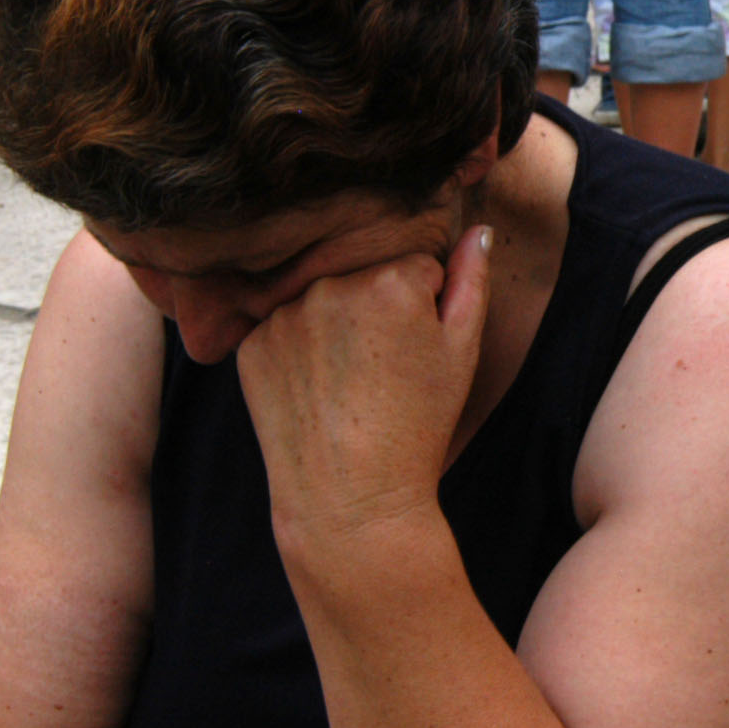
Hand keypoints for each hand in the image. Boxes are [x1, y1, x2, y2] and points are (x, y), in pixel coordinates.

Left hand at [237, 227, 493, 537]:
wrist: (350, 498)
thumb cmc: (417, 426)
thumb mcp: (461, 352)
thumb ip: (472, 281)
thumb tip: (477, 230)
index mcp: (391, 277)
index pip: (415, 262)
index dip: (423, 304)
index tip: (417, 347)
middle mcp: (330, 284)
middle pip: (363, 274)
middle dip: (376, 305)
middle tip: (384, 367)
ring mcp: (283, 314)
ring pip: (320, 298)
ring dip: (334, 323)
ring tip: (349, 380)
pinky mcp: (251, 345)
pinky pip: (283, 326)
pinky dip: (298, 349)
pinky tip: (315, 387)